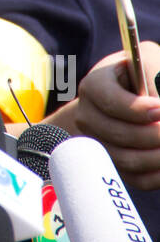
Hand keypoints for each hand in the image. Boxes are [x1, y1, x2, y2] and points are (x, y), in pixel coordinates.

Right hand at [75, 44, 159, 189]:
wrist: (131, 92)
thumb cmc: (145, 73)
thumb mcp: (148, 64)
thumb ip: (154, 81)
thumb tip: (158, 108)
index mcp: (94, 86)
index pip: (110, 102)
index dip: (137, 109)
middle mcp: (89, 115)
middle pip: (119, 133)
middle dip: (154, 135)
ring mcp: (98, 142)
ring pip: (127, 159)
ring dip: (156, 157)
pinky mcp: (114, 162)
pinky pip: (134, 178)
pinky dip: (156, 175)